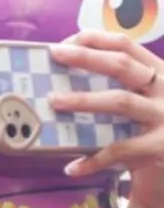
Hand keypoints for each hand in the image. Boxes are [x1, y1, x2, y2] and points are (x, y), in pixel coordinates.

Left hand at [49, 32, 163, 207]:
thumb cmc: (154, 126)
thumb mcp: (146, 99)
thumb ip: (121, 89)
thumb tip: (67, 84)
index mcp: (158, 72)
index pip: (126, 46)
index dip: (96, 40)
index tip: (65, 42)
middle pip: (122, 66)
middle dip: (87, 57)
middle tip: (56, 55)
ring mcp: (163, 115)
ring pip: (121, 101)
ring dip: (84, 100)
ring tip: (54, 101)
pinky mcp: (159, 145)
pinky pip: (120, 150)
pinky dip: (93, 160)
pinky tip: (72, 168)